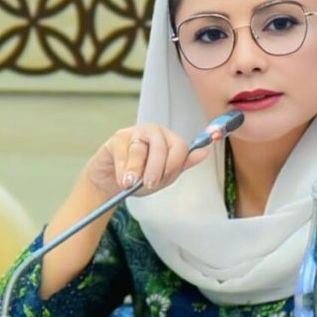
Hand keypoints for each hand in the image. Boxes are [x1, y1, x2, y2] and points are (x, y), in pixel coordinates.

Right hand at [86, 124, 211, 197]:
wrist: (112, 180)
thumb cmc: (140, 177)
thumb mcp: (164, 175)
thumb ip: (182, 165)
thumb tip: (204, 152)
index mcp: (169, 139)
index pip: (180, 147)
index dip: (173, 166)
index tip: (163, 181)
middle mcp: (153, 132)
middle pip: (161, 147)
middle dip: (156, 169)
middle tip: (150, 185)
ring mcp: (134, 132)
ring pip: (140, 150)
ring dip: (136, 170)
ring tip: (131, 185)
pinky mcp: (117, 139)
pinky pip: (122, 153)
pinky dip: (122, 170)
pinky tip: (123, 180)